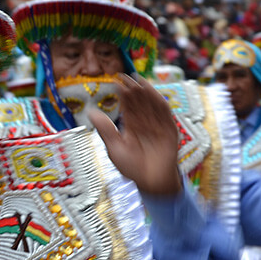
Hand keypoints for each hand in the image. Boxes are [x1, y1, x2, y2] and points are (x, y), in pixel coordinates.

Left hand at [89, 73, 182, 195]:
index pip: (127, 106)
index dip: (122, 94)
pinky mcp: (169, 129)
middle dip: (132, 89)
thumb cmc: (132, 169)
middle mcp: (145, 124)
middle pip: (139, 102)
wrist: (152, 183)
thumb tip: (91, 112)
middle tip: (125, 76)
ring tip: (136, 79)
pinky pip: (164, 111)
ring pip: (150, 104)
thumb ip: (105, 130)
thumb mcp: (114, 148)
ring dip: (144, 91)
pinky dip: (158, 100)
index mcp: (132, 128)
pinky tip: (151, 90)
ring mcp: (157, 126)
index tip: (116, 81)